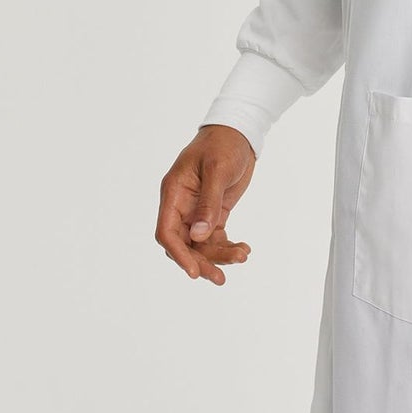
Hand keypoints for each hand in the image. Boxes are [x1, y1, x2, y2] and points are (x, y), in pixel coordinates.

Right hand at [156, 124, 256, 283]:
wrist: (239, 134)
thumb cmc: (223, 145)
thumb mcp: (217, 170)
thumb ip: (208, 203)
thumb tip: (199, 235)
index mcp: (174, 193)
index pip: (167, 231)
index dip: (178, 254)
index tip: (194, 271)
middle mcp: (182, 205)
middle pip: (185, 244)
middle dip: (202, 261)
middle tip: (220, 278)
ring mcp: (197, 211)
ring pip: (202, 245)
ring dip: (220, 256)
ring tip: (242, 257)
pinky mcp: (213, 213)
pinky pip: (215, 238)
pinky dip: (228, 247)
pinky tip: (244, 249)